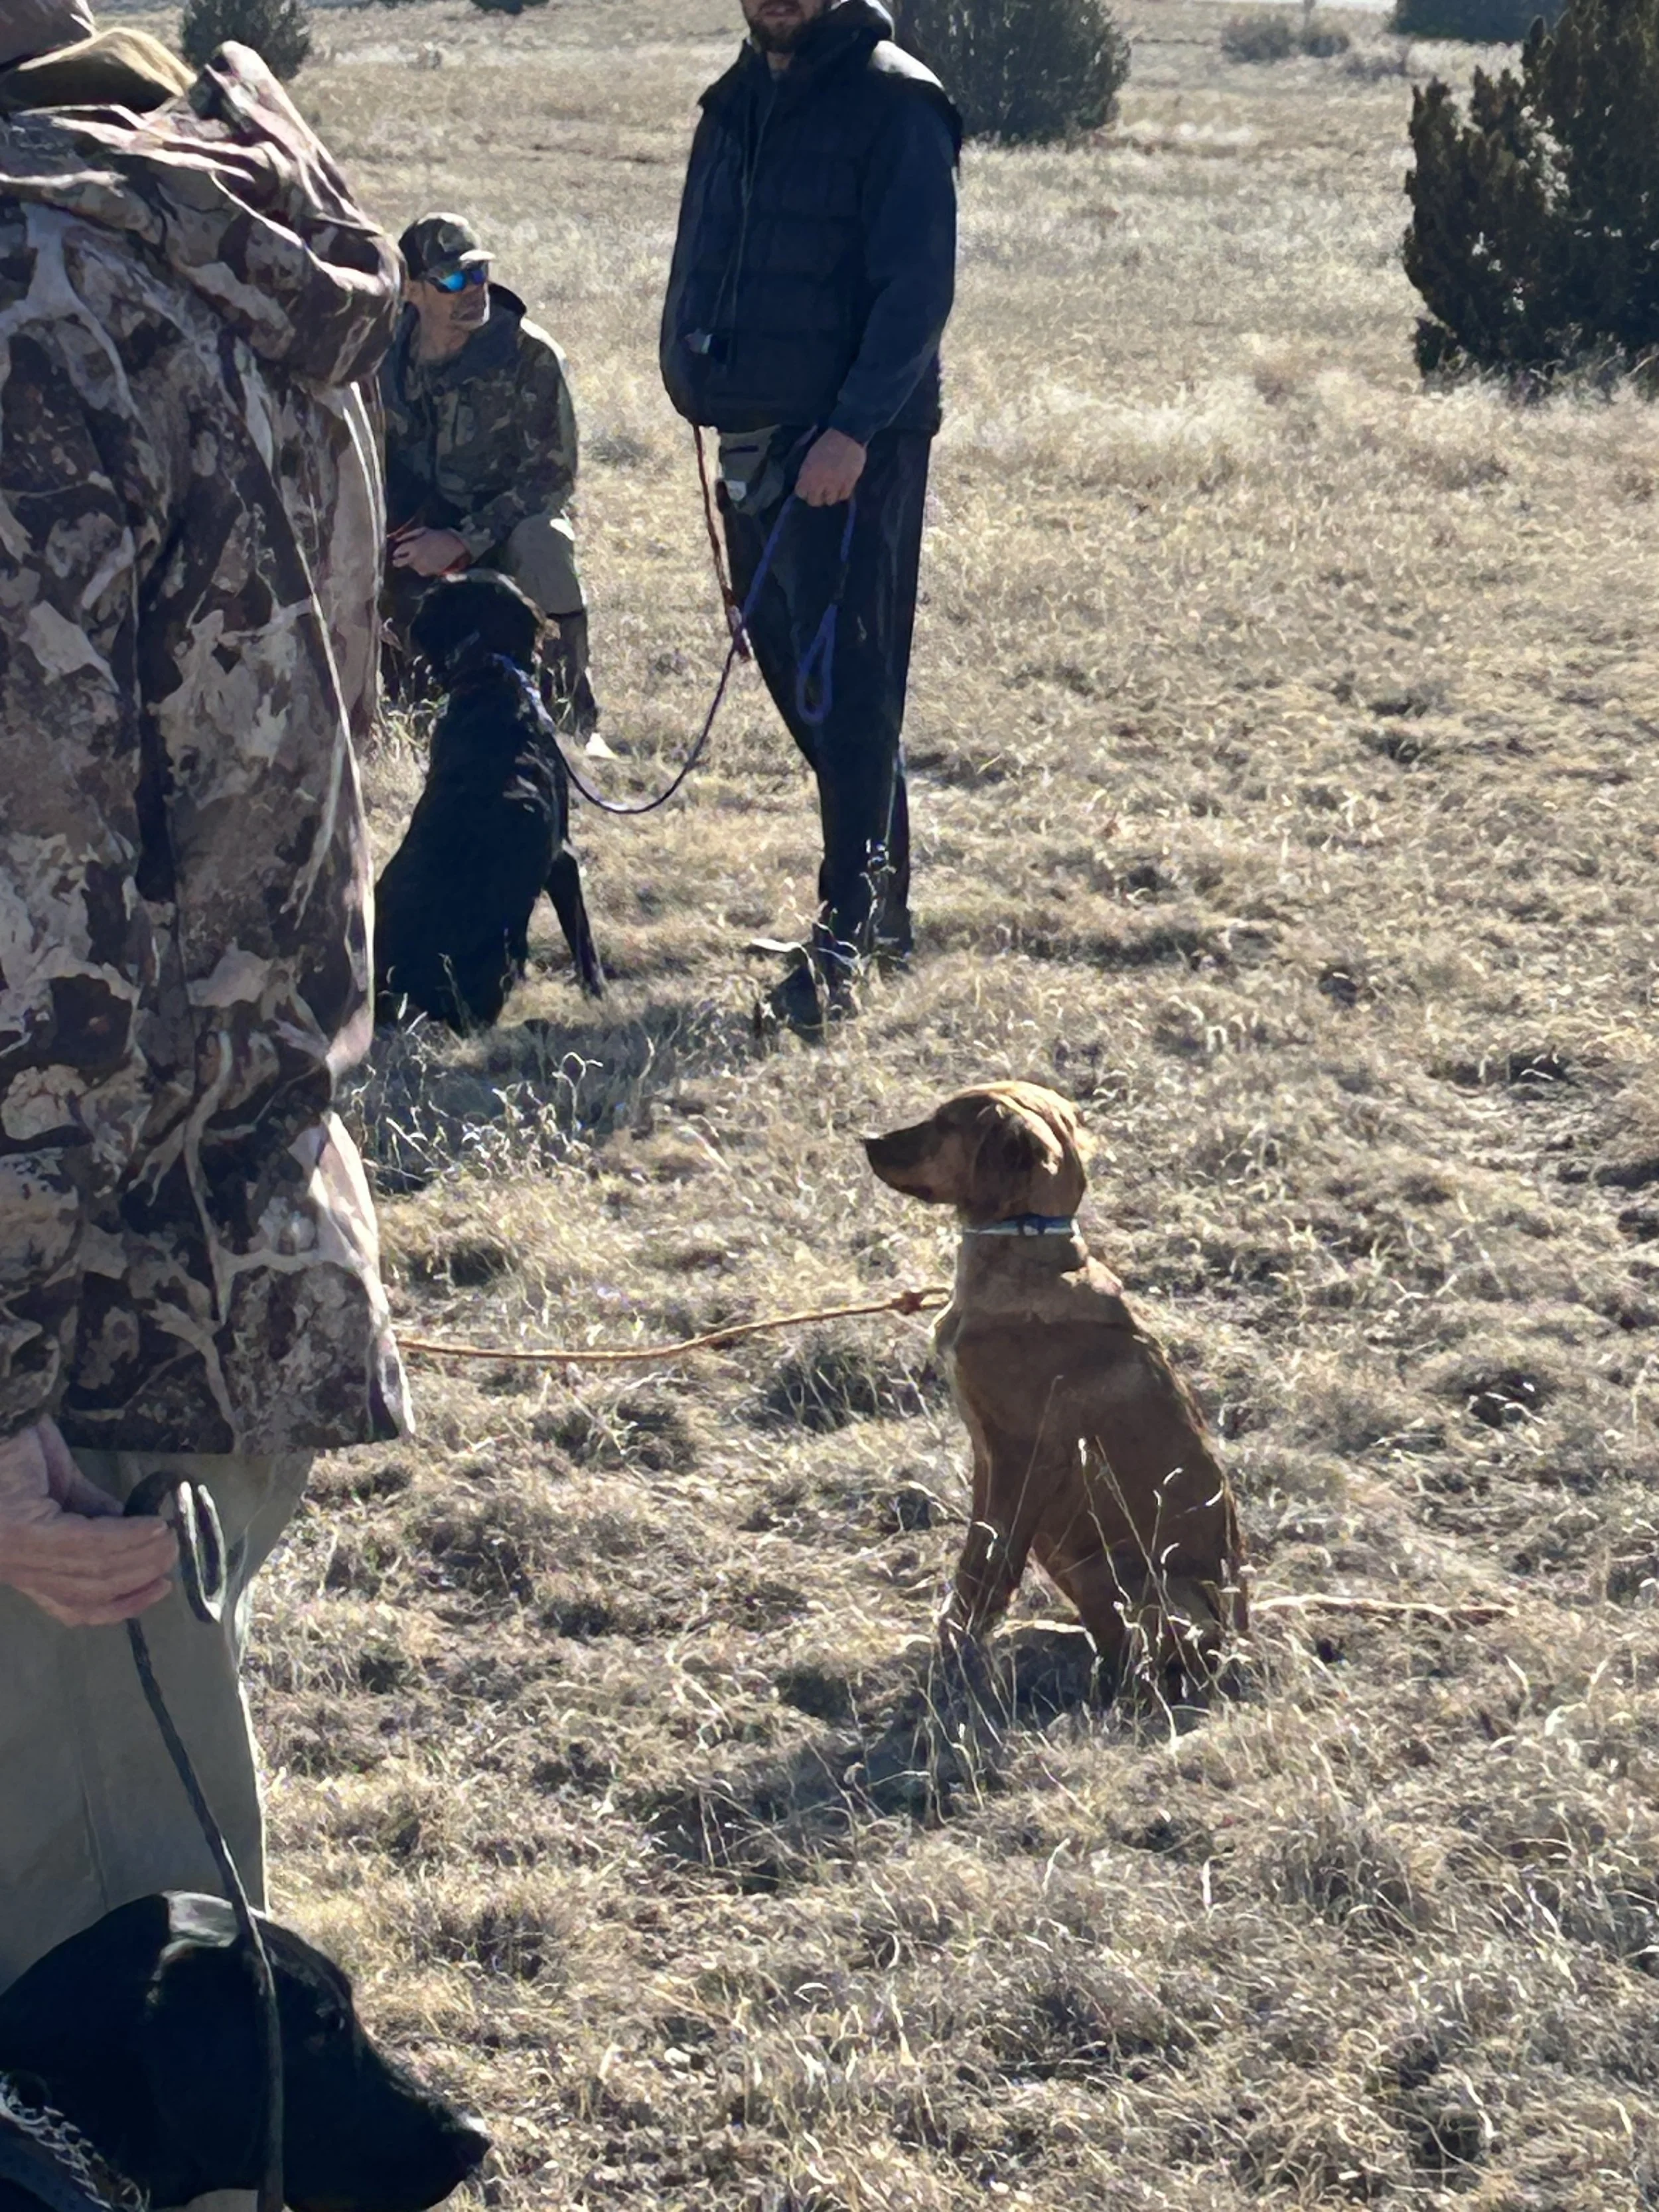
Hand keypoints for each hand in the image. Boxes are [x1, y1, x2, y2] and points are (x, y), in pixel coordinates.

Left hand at [0, 1419, 177, 1626]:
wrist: (1, 1412)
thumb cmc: (15, 1448)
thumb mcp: (59, 1488)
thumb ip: (92, 1513)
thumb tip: (135, 1531)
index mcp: (19, 1563)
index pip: (71, 1608)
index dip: (121, 1605)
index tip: (161, 1586)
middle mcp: (13, 1567)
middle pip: (87, 1593)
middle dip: (140, 1577)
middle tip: (174, 1552)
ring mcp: (14, 1552)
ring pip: (91, 1572)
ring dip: (141, 1558)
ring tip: (170, 1538)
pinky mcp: (21, 1530)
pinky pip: (86, 1542)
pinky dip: (126, 1537)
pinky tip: (152, 1526)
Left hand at [389, 527, 469, 577]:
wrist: (455, 547)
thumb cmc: (438, 536)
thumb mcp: (422, 531)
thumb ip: (407, 535)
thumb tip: (395, 539)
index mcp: (413, 546)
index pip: (396, 552)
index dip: (395, 551)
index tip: (396, 551)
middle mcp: (415, 559)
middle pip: (398, 563)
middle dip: (398, 560)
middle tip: (400, 558)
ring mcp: (422, 568)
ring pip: (411, 566)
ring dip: (413, 562)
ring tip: (423, 555)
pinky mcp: (428, 573)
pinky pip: (420, 570)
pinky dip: (422, 566)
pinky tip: (428, 559)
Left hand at [795, 429, 866, 507]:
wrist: (847, 435)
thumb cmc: (827, 442)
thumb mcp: (810, 456)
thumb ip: (807, 472)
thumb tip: (806, 483)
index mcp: (808, 474)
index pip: (801, 493)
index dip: (804, 491)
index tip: (807, 488)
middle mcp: (819, 483)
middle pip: (814, 501)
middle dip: (816, 497)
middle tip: (820, 491)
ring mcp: (834, 485)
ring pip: (829, 501)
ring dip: (830, 496)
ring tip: (832, 489)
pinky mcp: (848, 484)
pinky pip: (843, 496)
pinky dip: (842, 493)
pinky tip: (842, 486)